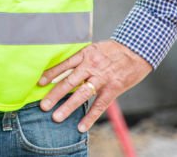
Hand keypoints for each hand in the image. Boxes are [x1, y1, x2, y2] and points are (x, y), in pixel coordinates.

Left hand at [37, 40, 151, 131]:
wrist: (137, 50)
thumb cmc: (113, 50)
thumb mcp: (94, 49)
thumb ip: (81, 59)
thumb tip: (64, 69)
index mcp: (85, 55)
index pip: (64, 65)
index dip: (51, 74)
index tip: (39, 83)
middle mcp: (91, 66)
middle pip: (69, 81)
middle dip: (55, 94)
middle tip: (43, 106)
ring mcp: (102, 78)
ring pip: (82, 94)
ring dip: (68, 107)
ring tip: (56, 117)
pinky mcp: (113, 88)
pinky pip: (100, 105)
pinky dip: (90, 116)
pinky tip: (81, 126)